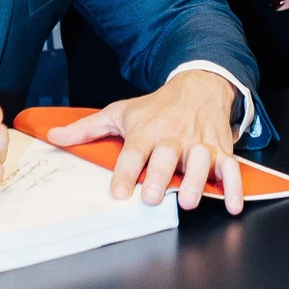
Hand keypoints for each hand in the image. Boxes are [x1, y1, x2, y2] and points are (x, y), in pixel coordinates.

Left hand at [48, 71, 243, 214]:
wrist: (198, 84)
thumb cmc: (156, 106)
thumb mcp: (120, 111)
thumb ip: (87, 128)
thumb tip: (54, 136)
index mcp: (147, 130)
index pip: (134, 151)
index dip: (126, 172)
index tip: (119, 192)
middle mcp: (174, 136)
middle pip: (168, 155)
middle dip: (162, 176)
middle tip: (154, 197)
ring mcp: (199, 143)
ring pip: (201, 160)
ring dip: (197, 180)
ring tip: (189, 200)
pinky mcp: (220, 148)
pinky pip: (231, 167)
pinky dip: (234, 186)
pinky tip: (232, 204)